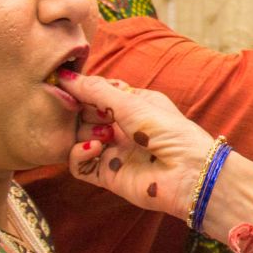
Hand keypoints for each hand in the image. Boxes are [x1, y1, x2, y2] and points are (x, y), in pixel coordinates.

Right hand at [57, 71, 213, 216]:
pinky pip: (80, 164)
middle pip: (85, 114)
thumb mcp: (131, 103)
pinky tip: (93, 148)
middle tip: (89, 111)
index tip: (65, 85)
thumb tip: (65, 77)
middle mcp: (123, 127)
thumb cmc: (168, 130)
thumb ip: (96, 91)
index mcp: (134, 104)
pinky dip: (79, 154)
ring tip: (103, 134)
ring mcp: (115, 151)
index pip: (99, 92)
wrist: (187, 172)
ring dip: (84, 132)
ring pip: (79, 137)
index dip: (83, 90)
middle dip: (83, 111)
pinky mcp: (108, 175)